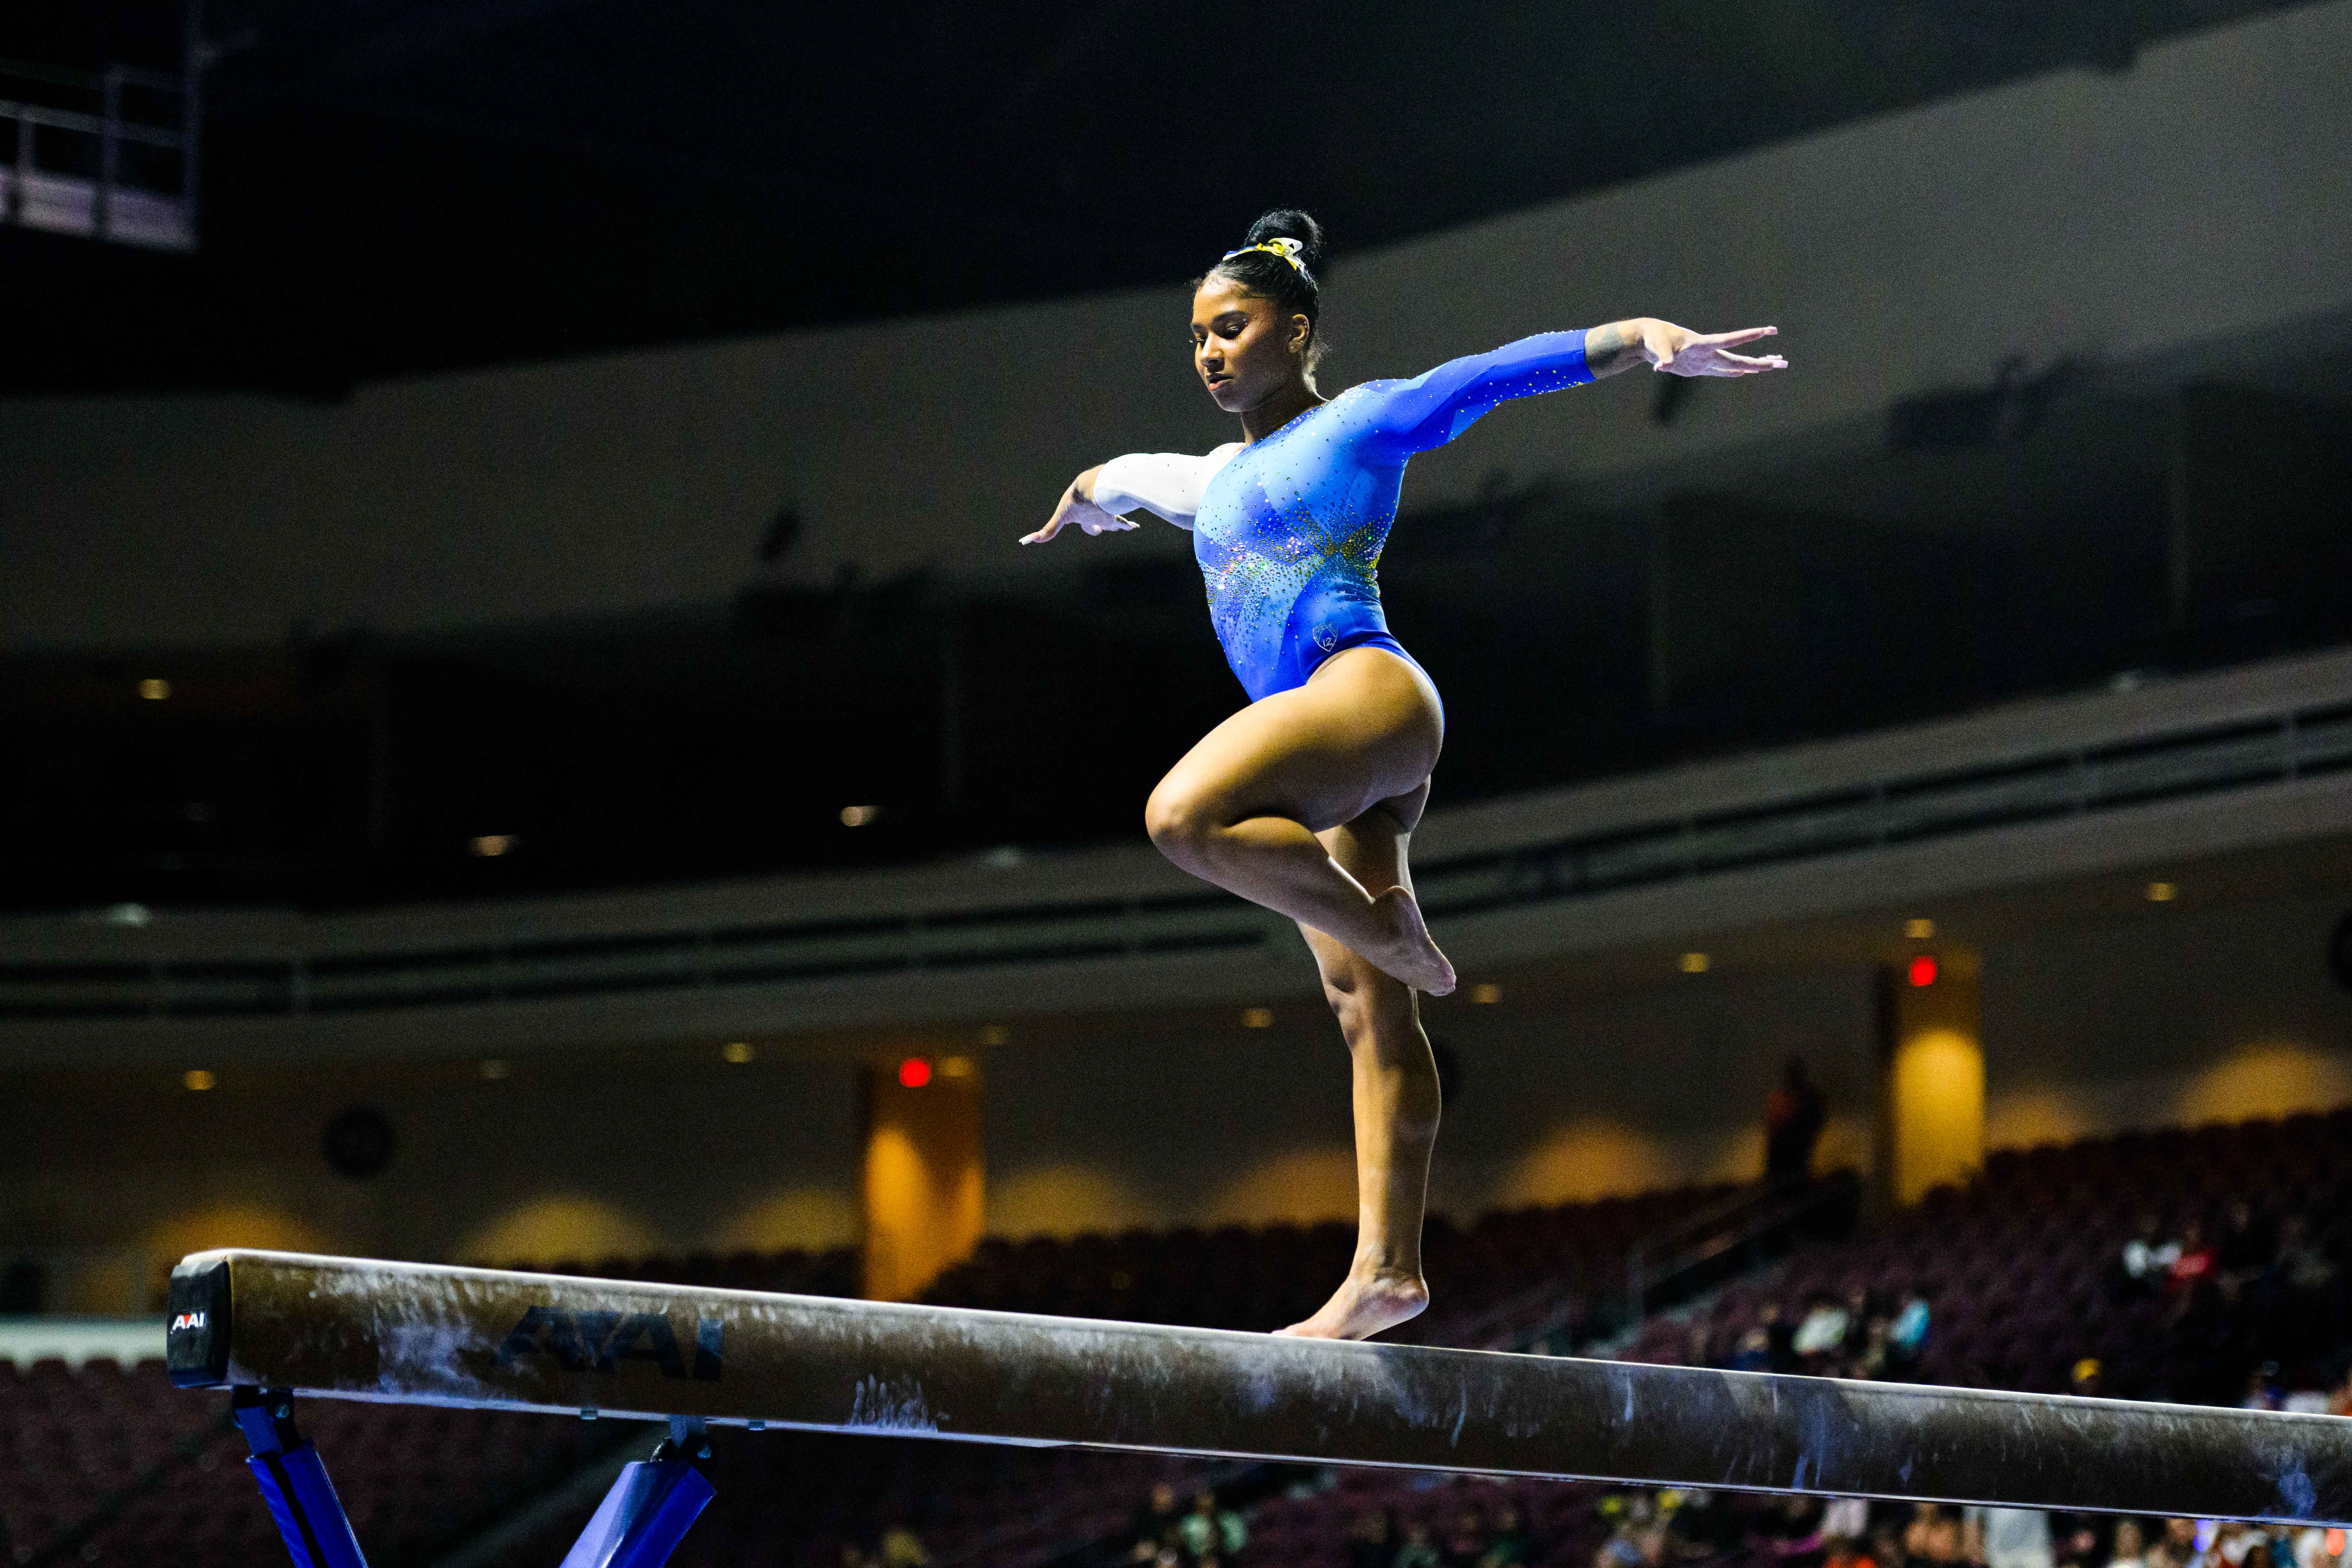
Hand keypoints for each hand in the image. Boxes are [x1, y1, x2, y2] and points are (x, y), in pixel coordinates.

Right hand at [1020, 481, 1135, 544]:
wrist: (1091, 488)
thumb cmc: (1075, 501)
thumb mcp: (1060, 517)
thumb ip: (1048, 530)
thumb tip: (1026, 540)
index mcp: (1085, 515)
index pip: (1088, 525)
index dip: (1092, 529)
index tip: (1096, 530)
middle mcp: (1097, 515)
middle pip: (1103, 524)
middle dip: (1107, 526)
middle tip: (1112, 528)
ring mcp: (1108, 514)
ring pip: (1117, 522)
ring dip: (1123, 524)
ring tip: (1130, 526)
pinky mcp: (1117, 513)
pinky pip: (1124, 521)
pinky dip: (1129, 526)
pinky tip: (1135, 527)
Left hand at [1641, 322, 1785, 376]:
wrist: (1646, 340)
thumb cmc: (1652, 338)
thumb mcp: (1657, 347)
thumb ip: (1663, 356)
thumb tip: (1662, 366)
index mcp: (1702, 344)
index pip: (1729, 340)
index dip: (1747, 336)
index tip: (1768, 330)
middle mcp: (1708, 352)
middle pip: (1739, 358)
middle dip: (1761, 361)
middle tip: (1783, 362)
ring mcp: (1705, 360)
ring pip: (1733, 363)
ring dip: (1752, 365)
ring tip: (1772, 364)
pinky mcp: (1698, 367)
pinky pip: (1720, 371)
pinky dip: (1733, 371)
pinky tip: (1744, 371)